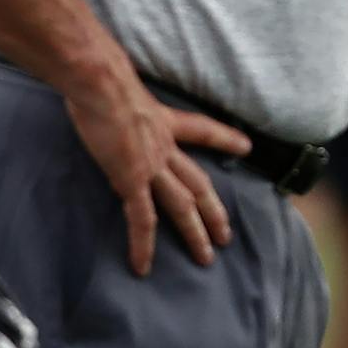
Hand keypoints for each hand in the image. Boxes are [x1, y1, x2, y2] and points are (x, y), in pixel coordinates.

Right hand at [64, 70, 251, 275]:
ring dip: (195, 233)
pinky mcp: (131, 181)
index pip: (203, 130)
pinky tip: (143, 267)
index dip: (226, 138)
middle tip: (227, 235)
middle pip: (198, 183)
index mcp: (164, 122)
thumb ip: (121, 99)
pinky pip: (141, 220)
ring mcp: (151, 167)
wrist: (101, 85)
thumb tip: (103, 96)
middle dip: (214, 210)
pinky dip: (143, 245)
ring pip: (182, 206)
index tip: (246, 147)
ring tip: (206, 258)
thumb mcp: (120, 89)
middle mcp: (164, 147)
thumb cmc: (102, 79)